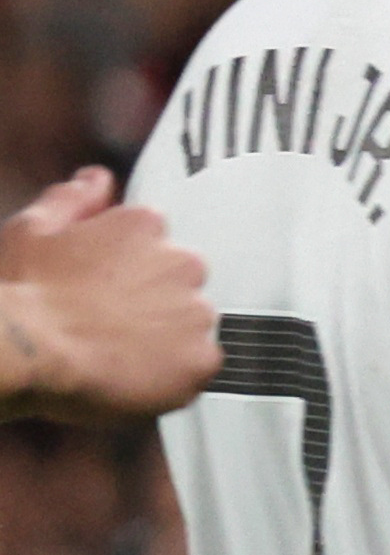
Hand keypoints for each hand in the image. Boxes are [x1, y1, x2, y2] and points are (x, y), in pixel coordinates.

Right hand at [0, 170, 213, 421]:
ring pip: (191, 324)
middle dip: (152, 301)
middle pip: (179, 283)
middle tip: (108, 323)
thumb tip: (98, 179)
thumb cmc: (24, 292)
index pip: (156, 244)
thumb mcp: (34, 229)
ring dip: (165, 337)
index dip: (128, 271)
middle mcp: (183, 262)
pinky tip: (134, 375)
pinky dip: (174, 373)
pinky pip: (199, 366)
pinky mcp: (200, 360)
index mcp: (147, 226)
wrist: (26, 349)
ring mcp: (197, 312)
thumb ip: (74, 199)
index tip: (103, 289)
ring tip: (117, 352)